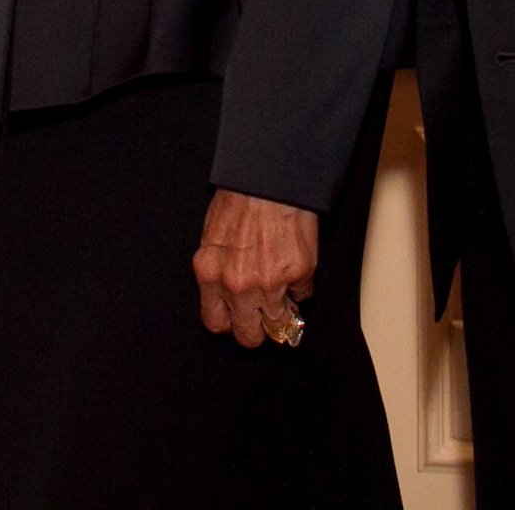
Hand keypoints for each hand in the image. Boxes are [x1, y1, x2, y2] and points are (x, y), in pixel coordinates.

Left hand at [194, 187, 319, 348]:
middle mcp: (238, 285)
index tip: (238, 317)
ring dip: (283, 312)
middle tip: (263, 315)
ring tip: (283, 293)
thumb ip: (218, 271)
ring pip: (280, 324)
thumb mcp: (212, 236)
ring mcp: (270, 283)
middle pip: (248, 336)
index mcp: (210, 274)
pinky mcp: (299, 274)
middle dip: (257, 329)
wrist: (268, 178)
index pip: (215, 323)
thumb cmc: (238, 199)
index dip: (230, 323)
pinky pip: (304, 295)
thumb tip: (230, 298)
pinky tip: (294, 264)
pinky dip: (301, 286)